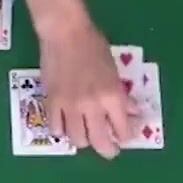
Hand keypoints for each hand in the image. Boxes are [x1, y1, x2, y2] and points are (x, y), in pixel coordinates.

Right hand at [42, 25, 137, 159]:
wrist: (64, 32)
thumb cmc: (93, 45)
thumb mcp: (114, 69)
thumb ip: (121, 94)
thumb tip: (131, 110)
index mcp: (112, 96)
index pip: (123, 131)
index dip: (126, 138)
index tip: (125, 137)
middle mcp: (92, 106)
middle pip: (100, 142)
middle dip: (107, 150)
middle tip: (109, 148)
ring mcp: (70, 107)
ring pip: (78, 140)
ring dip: (84, 139)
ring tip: (86, 133)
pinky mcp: (51, 103)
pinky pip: (56, 129)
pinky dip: (62, 130)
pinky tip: (65, 124)